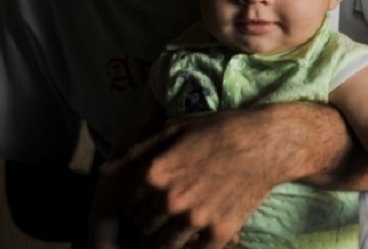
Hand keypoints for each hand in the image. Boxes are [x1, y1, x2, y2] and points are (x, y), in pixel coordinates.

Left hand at [101, 107, 287, 248]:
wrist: (263, 144)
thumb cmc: (216, 129)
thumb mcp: (173, 129)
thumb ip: (136, 153)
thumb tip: (104, 171)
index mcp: (155, 173)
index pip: (127, 203)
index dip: (136, 201)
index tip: (146, 200)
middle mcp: (170, 200)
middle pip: (144, 227)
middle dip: (150, 221)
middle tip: (164, 213)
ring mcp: (194, 219)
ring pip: (165, 245)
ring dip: (167, 238)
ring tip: (179, 225)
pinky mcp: (218, 233)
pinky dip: (194, 245)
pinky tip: (200, 231)